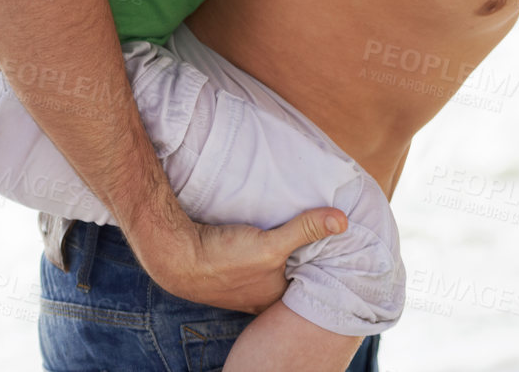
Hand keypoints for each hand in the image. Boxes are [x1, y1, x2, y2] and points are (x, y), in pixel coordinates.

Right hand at [138, 207, 348, 311]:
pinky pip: (255, 262)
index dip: (324, 265)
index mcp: (274, 298)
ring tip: (298, 231)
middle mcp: (261, 297)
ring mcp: (243, 287)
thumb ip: (304, 231)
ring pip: (273, 270)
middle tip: (322, 234)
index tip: (340, 245)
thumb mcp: (270, 245)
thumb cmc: (223, 258)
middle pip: (292, 276)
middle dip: (304, 259)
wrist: (176, 256)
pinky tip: (262, 235)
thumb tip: (342, 220)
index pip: (309, 284)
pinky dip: (262, 251)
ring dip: (282, 254)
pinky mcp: (229, 272)